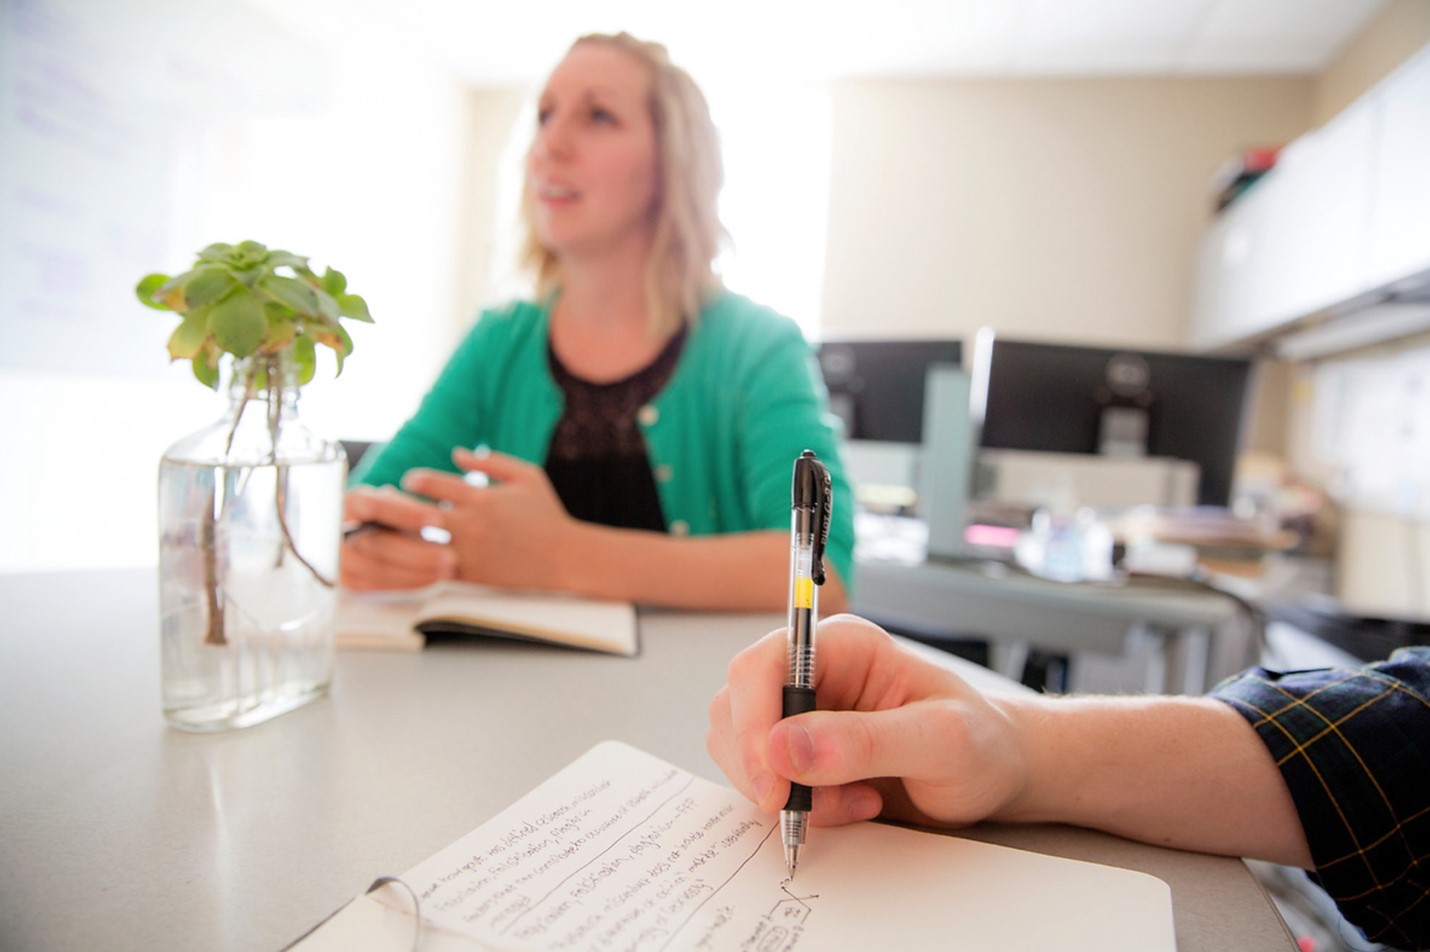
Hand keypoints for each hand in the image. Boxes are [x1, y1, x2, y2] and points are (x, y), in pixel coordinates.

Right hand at [340, 485, 456, 589]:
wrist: (363, 537)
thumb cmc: (389, 516)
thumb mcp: (395, 504)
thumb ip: (408, 508)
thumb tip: (438, 519)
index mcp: (352, 502)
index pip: (374, 505)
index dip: (406, 512)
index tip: (437, 520)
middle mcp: (339, 528)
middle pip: (377, 543)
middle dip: (417, 552)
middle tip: (450, 556)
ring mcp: (339, 557)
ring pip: (377, 569)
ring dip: (415, 572)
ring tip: (446, 571)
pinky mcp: (346, 579)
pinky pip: (376, 586)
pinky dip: (406, 583)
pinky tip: (431, 580)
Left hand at [399, 448, 578, 590]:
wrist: (566, 558)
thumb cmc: (547, 514)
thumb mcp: (527, 476)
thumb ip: (491, 461)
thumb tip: (456, 453)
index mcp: (481, 497)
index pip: (430, 483)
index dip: (414, 480)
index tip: (410, 483)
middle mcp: (470, 524)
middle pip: (415, 514)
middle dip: (396, 507)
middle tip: (387, 504)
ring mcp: (468, 552)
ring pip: (417, 544)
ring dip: (399, 536)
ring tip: (389, 531)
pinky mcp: (470, 575)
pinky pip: (432, 568)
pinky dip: (418, 561)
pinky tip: (410, 556)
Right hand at [706, 615, 1028, 828]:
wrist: (996, 776)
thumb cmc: (982, 745)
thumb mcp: (941, 742)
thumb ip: (867, 742)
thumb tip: (786, 749)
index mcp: (841, 645)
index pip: (762, 666)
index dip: (753, 723)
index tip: (773, 783)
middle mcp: (811, 673)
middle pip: (736, 709)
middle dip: (765, 768)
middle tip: (812, 807)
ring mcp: (800, 714)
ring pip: (741, 749)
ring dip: (783, 792)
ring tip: (851, 804)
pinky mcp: (798, 755)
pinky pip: (762, 779)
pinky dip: (795, 807)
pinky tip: (849, 807)